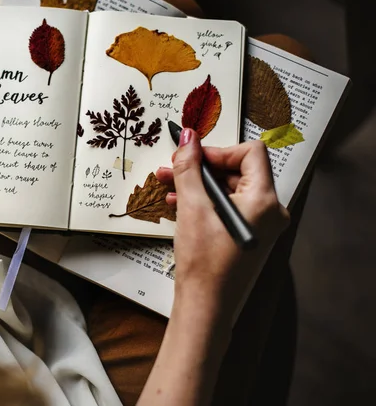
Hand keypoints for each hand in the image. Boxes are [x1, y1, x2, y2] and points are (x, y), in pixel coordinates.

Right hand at [156, 128, 288, 325]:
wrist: (205, 303)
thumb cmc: (203, 261)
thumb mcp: (192, 206)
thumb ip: (189, 167)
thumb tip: (188, 137)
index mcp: (264, 200)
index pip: (250, 153)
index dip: (219, 150)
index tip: (193, 156)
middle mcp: (270, 210)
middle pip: (239, 170)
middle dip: (203, 167)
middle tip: (174, 166)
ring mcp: (261, 224)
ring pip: (230, 189)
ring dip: (200, 184)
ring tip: (169, 185)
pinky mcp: (250, 234)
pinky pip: (229, 206)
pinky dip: (207, 201)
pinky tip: (180, 203)